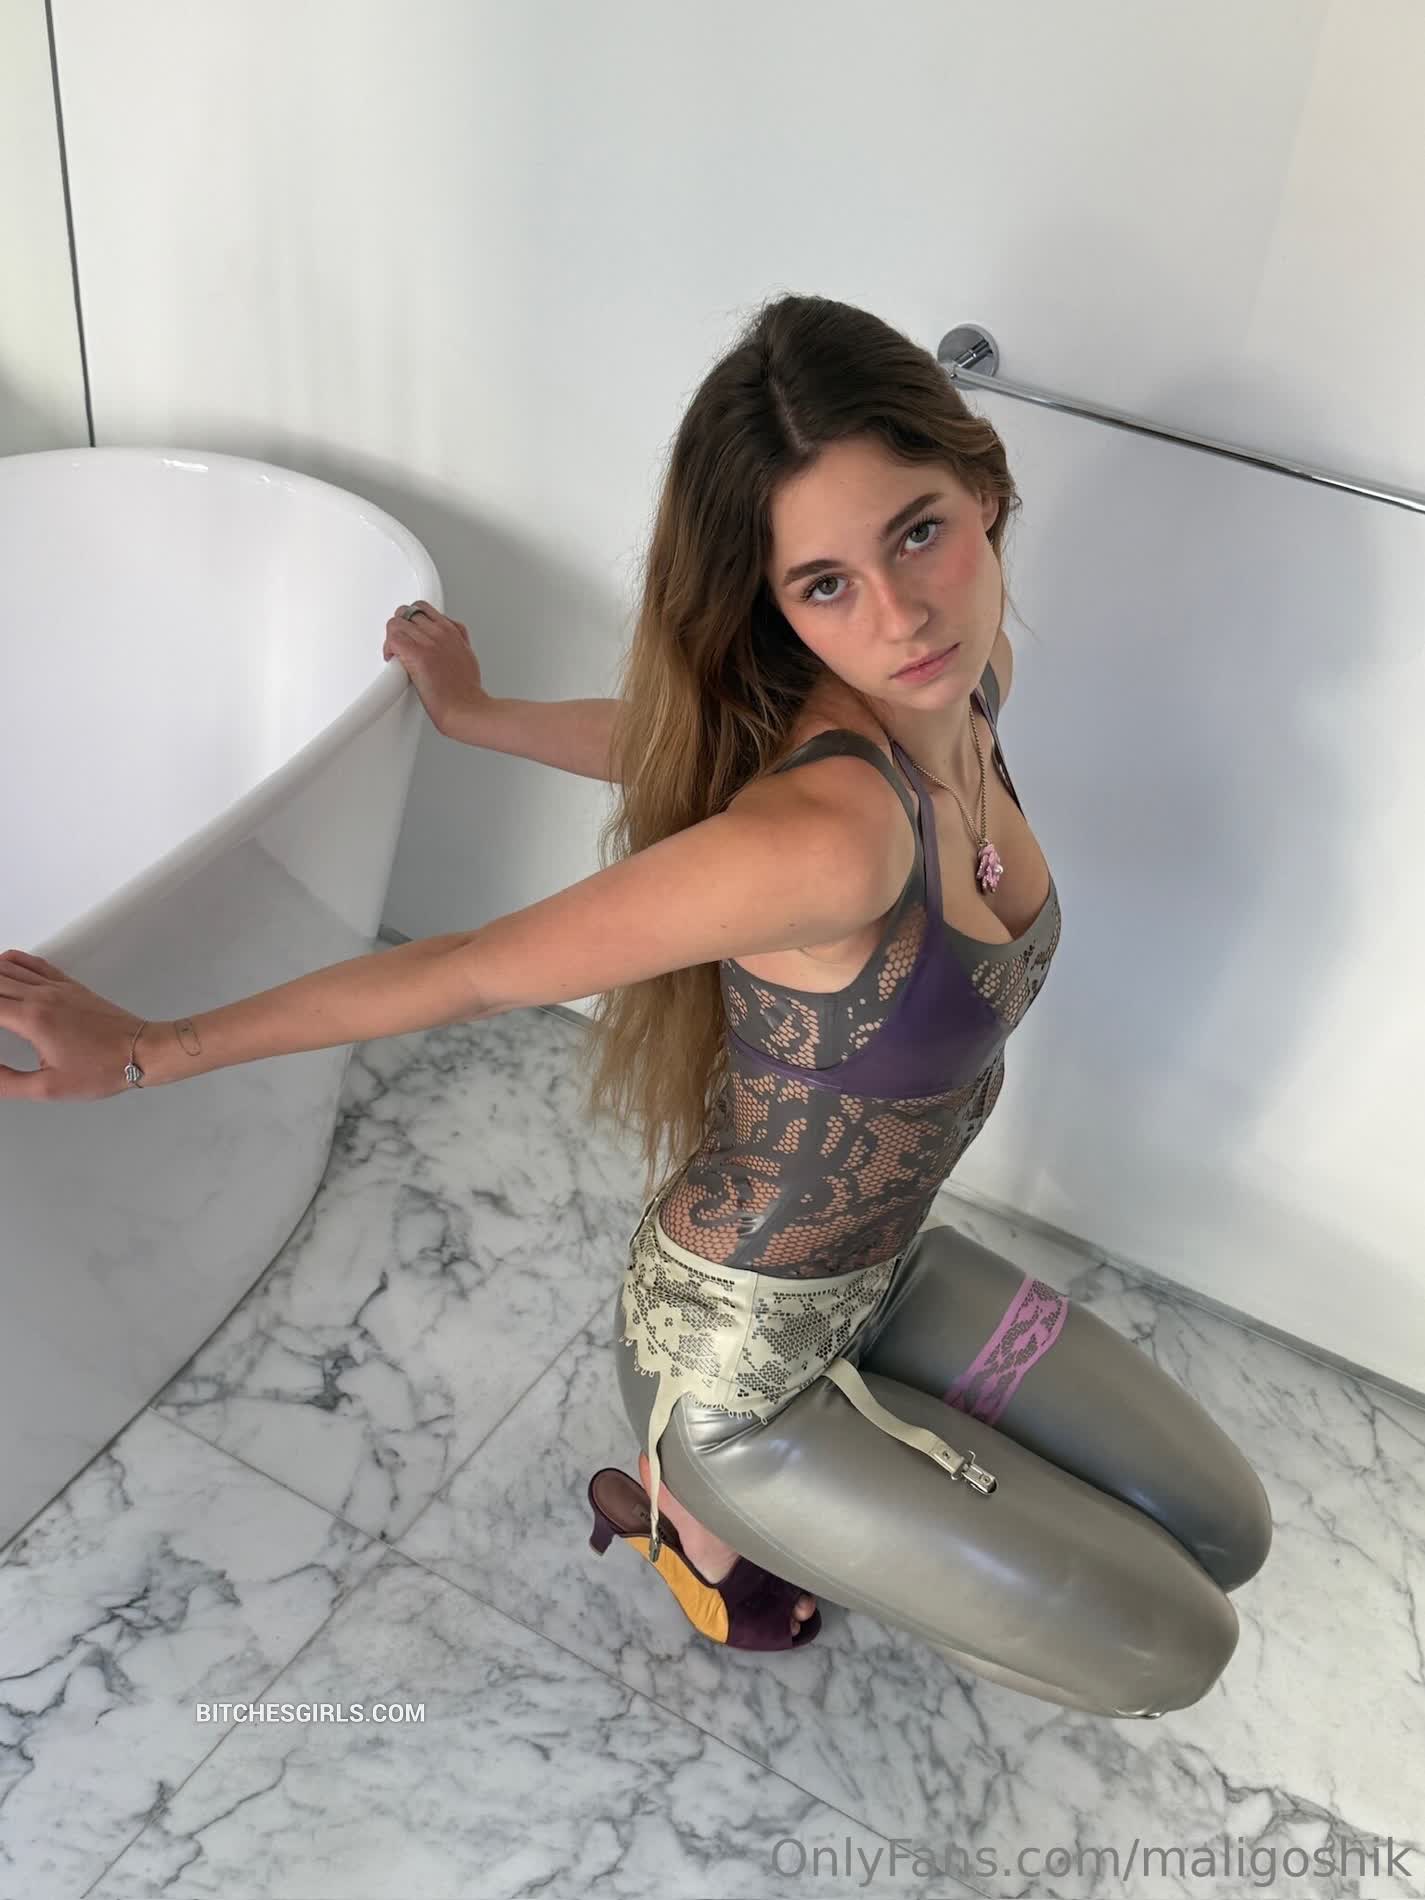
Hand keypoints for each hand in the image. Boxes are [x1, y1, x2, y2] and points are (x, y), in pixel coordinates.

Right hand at [0, 950, 144, 1101]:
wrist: (144, 1050)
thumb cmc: (101, 1071)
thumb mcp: (50, 1087)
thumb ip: (7, 1082)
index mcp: (31, 1019)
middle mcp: (40, 995)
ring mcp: (56, 987)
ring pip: (8, 968)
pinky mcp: (69, 985)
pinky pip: (34, 963)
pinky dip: (11, 961)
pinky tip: (1, 963)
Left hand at [383, 600, 491, 737]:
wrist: (465, 707)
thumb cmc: (466, 691)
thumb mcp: (467, 656)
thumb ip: (455, 643)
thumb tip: (445, 644)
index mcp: (452, 631)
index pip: (424, 609)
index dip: (411, 620)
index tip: (409, 634)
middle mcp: (440, 632)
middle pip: (408, 612)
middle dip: (400, 627)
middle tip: (399, 644)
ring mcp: (428, 642)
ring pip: (397, 623)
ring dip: (392, 638)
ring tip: (396, 654)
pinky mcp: (416, 654)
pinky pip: (393, 638)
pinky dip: (388, 648)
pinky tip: (393, 660)